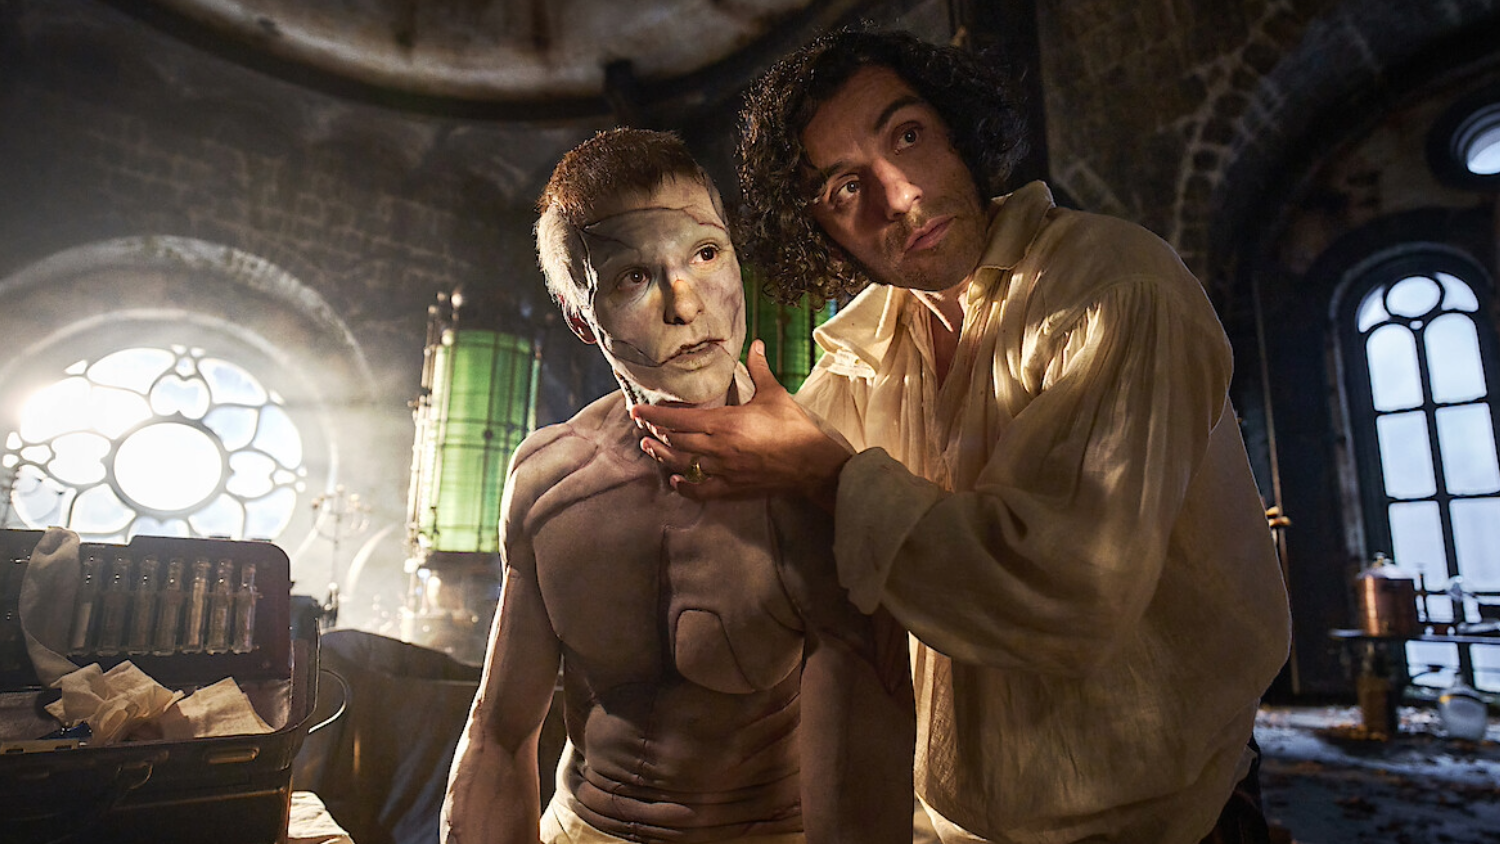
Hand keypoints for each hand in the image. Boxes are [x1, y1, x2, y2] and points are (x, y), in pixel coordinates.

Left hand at [632, 340, 852, 506]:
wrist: (812, 464)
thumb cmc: (794, 428)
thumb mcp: (774, 394)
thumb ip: (759, 369)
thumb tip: (758, 344)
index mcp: (725, 422)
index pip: (679, 419)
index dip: (655, 415)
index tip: (637, 410)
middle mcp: (718, 447)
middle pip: (675, 441)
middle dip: (656, 433)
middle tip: (644, 426)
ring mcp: (723, 470)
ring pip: (683, 465)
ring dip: (663, 456)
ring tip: (649, 448)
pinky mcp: (732, 487)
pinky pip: (701, 490)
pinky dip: (685, 486)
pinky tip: (675, 481)